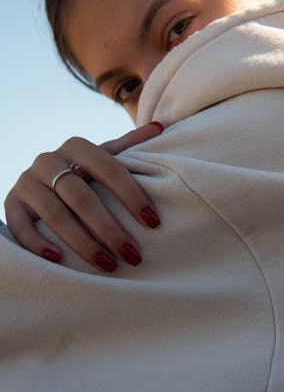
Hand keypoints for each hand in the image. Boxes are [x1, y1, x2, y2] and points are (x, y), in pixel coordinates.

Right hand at [4, 122, 163, 271]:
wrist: (40, 181)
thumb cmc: (84, 173)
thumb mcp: (103, 157)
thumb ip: (128, 146)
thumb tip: (160, 126)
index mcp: (76, 146)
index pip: (109, 169)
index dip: (132, 195)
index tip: (153, 222)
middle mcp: (48, 160)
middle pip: (82, 197)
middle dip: (110, 229)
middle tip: (133, 255)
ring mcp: (26, 182)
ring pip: (55, 215)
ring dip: (83, 244)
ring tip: (108, 265)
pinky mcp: (11, 204)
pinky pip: (21, 227)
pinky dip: (39, 244)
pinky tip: (60, 260)